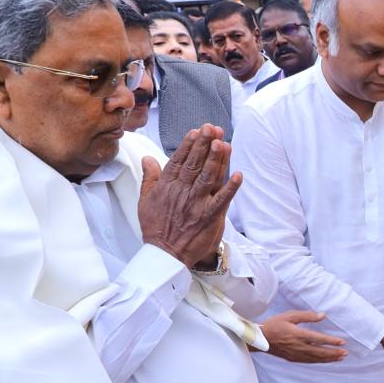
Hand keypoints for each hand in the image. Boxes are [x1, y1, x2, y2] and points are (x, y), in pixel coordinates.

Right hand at [138, 125, 239, 268]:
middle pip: (194, 164)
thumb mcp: (145, 200)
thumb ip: (150, 177)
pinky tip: (239, 175)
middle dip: (204, 144)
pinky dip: (230, 188)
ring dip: (216, 160)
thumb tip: (147, 158)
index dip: (188, 145)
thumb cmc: (155, 227)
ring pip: (207, 177)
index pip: (178, 160)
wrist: (164, 254)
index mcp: (167, 186)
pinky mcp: (209, 217)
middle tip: (213, 128)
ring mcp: (196, 204)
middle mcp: (181, 192)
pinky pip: (222, 200)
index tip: (196, 131)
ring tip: (223, 142)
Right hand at [261, 311, 345, 363]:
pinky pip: (309, 361)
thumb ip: (307, 316)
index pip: (318, 338)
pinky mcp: (293, 358)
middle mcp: (298, 346)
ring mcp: (295, 354)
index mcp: (297, 334)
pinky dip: (320, 361)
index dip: (331, 341)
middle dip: (334, 352)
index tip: (342, 342)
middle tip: (346, 353)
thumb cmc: (274, 324)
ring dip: (329, 358)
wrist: (260, 339)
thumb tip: (323, 315)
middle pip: (320, 351)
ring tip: (340, 358)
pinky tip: (327, 360)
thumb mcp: (290, 315)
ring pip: (316, 358)